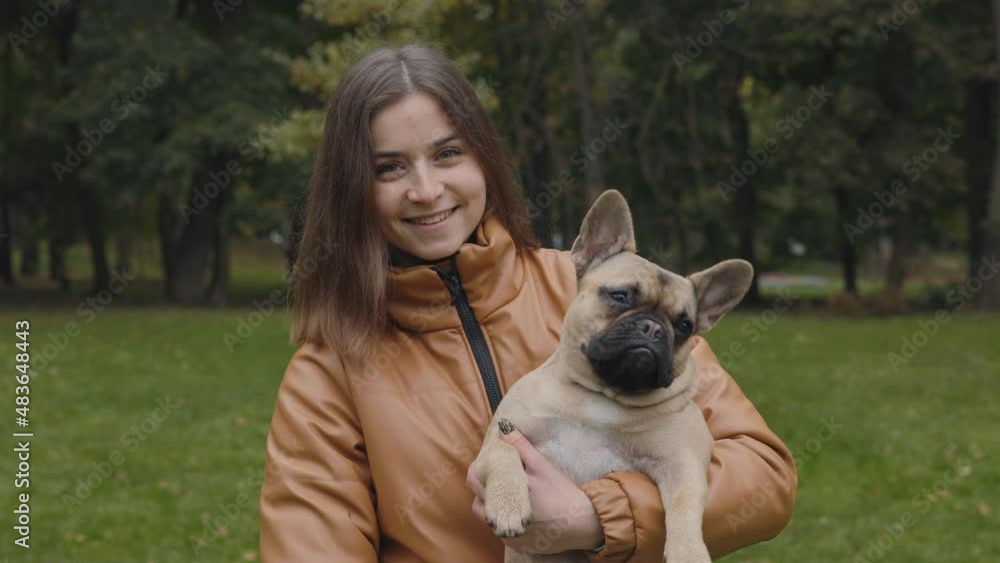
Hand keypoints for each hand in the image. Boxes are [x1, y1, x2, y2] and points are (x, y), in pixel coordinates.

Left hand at [466, 425, 603, 554]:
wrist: (582, 523)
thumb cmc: (562, 492)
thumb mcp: (541, 465)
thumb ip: (520, 446)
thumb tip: (503, 427)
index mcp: (505, 494)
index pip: (475, 482)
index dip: (477, 472)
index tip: (484, 466)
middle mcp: (503, 517)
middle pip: (478, 502)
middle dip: (483, 489)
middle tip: (495, 480)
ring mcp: (509, 533)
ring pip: (486, 519)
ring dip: (490, 507)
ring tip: (504, 497)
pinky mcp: (518, 545)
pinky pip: (500, 533)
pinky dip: (504, 522)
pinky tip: (516, 513)